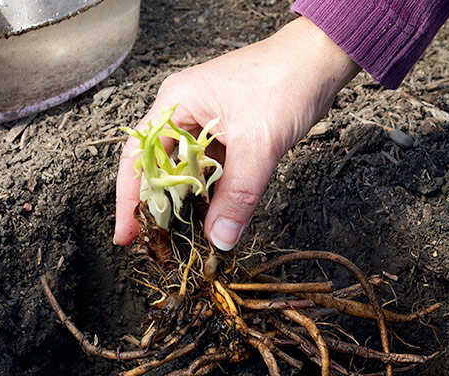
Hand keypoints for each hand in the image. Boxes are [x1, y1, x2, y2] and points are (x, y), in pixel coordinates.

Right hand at [114, 16, 359, 249]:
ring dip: (187, 203)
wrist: (321, 60)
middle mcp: (183, 113)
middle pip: (159, 168)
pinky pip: (210, 169)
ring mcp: (205, 123)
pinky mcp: (227, 133)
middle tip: (157, 242)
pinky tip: (212, 216)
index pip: (137, 158)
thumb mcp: (257, 146)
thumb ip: (237, 196)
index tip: (127, 235)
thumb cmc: (285, 82)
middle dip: (159, 206)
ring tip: (183, 236)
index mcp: (175, 105)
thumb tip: (219, 239)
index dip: (129, 200)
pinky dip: (210, 193)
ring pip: (186, 172)